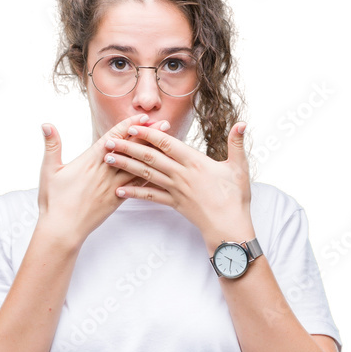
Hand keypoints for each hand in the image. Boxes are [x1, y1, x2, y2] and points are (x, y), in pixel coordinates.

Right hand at [36, 114, 171, 245]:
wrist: (63, 230)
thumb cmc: (54, 201)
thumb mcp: (49, 170)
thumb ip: (52, 145)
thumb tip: (46, 124)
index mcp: (91, 161)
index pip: (114, 138)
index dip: (129, 125)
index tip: (143, 116)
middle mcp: (106, 172)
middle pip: (132, 149)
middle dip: (149, 135)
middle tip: (165, 124)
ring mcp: (114, 186)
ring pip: (138, 166)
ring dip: (154, 153)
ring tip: (169, 144)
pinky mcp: (118, 200)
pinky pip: (138, 186)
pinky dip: (150, 176)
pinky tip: (162, 172)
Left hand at [101, 121, 253, 239]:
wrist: (229, 227)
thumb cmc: (235, 198)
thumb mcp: (239, 168)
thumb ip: (237, 144)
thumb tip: (243, 123)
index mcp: (195, 162)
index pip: (167, 144)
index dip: (149, 134)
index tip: (132, 126)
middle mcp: (181, 175)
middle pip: (150, 158)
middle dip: (128, 148)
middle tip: (108, 141)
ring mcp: (176, 190)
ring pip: (146, 175)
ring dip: (125, 166)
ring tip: (108, 160)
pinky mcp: (174, 204)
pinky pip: (150, 197)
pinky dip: (134, 194)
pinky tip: (119, 191)